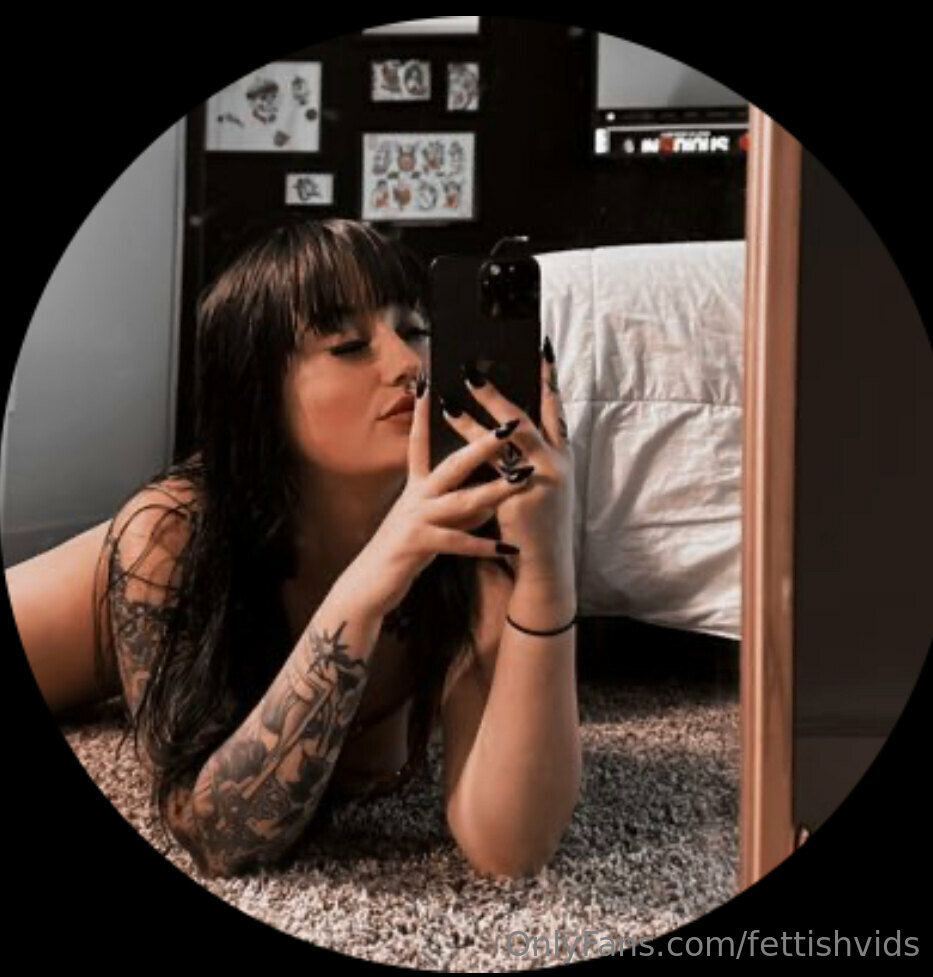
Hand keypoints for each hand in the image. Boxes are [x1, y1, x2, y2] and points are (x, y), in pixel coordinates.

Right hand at [347, 373, 532, 617]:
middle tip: (509, 427)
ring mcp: (416, 519)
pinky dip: (483, 546)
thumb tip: (489, 496)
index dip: (423, 412)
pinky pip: (456, 543)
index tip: (431, 382)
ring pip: (461, 501)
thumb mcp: (427, 519)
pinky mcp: (418, 545)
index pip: (419, 441)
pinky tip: (507, 546)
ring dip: (495, 490)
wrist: (369, 584)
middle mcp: (416, 497)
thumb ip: (455, 506)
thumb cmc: (404, 549)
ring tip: (523, 481)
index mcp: (416, 486)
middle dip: (482, 445)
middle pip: (452, 464)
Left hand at [445, 339, 574, 579]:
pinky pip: (489, 469)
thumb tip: (509, 426)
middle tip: (474, 371)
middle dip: (500, 395)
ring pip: (506, 442)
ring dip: (474, 421)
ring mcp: (541, 481)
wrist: (547, 565)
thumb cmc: (540, 523)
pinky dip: (467, 452)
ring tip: (448, 402)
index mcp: (563, 458)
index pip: (558, 411)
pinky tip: (448, 447)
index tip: (543, 350)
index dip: (550, 380)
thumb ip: (531, 456)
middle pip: (530, 419)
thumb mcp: (544, 483)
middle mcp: (557, 465)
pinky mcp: (521, 498)